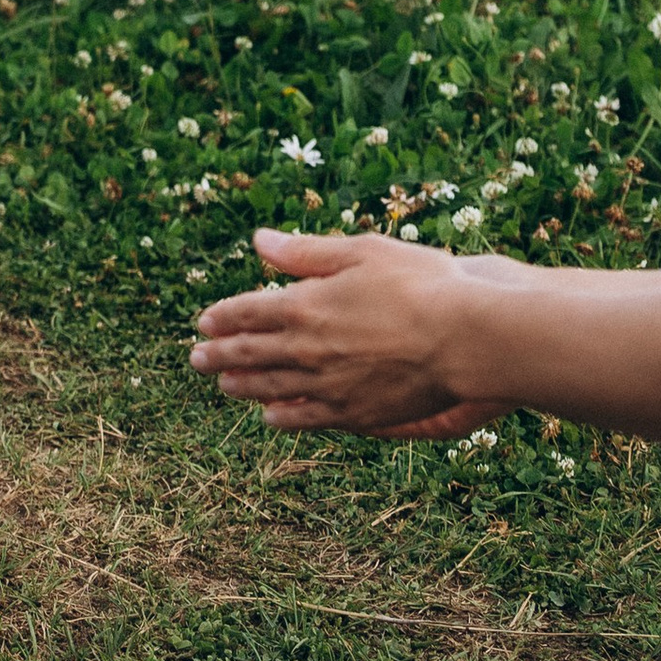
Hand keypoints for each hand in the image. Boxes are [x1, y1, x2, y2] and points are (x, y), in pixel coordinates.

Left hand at [189, 228, 511, 435]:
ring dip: (243, 386)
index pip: (247, 312)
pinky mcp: (354, 412)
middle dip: (218, 355)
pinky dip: (283, 417)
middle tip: (196, 359)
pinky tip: (270, 416)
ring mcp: (328, 385)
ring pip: (272, 388)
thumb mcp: (360, 251)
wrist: (465, 337)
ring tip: (224, 385)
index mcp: (304, 304)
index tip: (203, 323)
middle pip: (250, 353)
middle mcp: (306, 348)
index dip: (222, 317)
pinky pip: (306, 419)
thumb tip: (258, 241)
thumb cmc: (419, 284)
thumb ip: (305, 252)